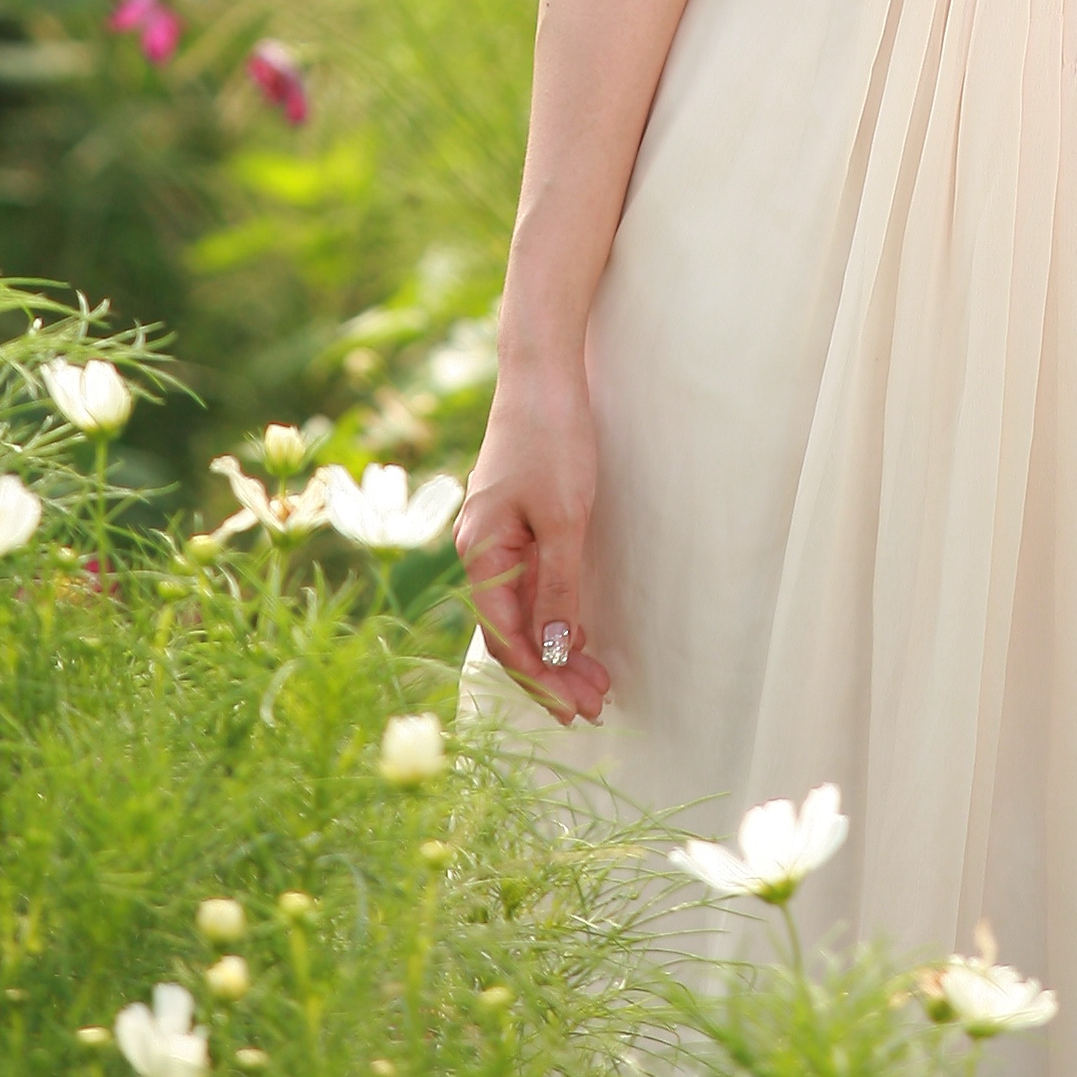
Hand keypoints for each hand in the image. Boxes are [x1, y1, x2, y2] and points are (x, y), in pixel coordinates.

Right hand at [455, 367, 610, 725]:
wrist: (543, 369)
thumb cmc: (551, 437)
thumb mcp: (563, 517)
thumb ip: (558, 586)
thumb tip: (556, 650)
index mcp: (481, 552)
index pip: (506, 638)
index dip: (541, 678)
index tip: (577, 706)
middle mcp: (481, 550)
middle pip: (512, 631)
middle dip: (552, 672)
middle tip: (595, 706)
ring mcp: (497, 537)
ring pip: (523, 610)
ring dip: (556, 647)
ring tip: (594, 681)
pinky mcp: (517, 522)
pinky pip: (529, 584)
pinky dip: (554, 612)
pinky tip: (578, 632)